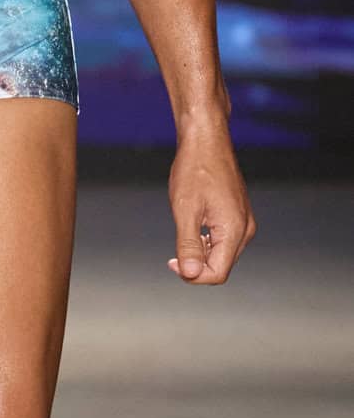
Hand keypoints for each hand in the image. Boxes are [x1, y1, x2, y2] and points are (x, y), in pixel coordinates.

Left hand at [167, 125, 254, 282]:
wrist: (206, 141)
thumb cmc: (195, 170)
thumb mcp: (185, 210)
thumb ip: (188, 245)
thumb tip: (190, 273)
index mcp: (234, 230)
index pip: (218, 273)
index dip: (193, 276)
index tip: (172, 262)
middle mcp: (245, 229)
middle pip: (221, 266)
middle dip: (196, 265)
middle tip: (173, 252)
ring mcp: (244, 222)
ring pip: (222, 254)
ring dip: (201, 254)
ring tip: (184, 234)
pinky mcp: (238, 215)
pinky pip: (224, 241)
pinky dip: (206, 242)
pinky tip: (194, 229)